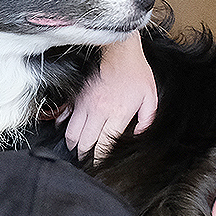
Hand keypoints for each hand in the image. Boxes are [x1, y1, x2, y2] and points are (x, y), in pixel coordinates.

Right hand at [65, 33, 157, 158]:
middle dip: (84, 156)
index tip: (98, 164)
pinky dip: (64, 126)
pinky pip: (65, 116)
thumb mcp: (151, 96)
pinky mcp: (77, 97)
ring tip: (77, 150)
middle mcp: (98, 112)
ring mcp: (85, 104)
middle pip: (85, 143)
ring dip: (74, 144)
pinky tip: (68, 130)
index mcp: (117, 115)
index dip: (99, 158)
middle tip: (86, 161)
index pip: (103, 145)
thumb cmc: (135, 72)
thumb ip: (147, 119)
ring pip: (72, 133)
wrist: (118, 51)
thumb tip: (138, 134)